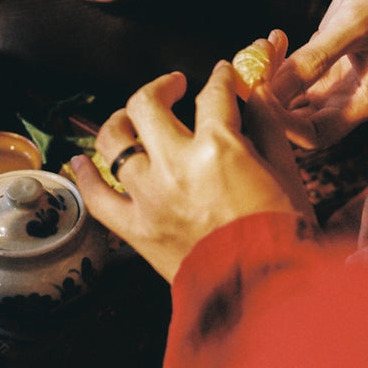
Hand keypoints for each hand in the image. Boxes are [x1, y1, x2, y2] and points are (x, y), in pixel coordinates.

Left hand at [72, 55, 314, 282]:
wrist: (265, 291)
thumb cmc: (282, 233)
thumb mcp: (287, 172)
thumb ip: (268, 126)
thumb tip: (257, 95)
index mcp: (219, 146)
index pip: (214, 93)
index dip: (220, 77)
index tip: (222, 76)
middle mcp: (176, 164)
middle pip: (147, 104)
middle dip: (162, 85)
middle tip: (174, 86)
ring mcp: (149, 196)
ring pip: (113, 141)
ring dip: (120, 121)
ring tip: (131, 119)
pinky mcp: (136, 228)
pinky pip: (97, 197)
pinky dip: (84, 176)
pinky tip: (80, 160)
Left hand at [271, 0, 367, 147]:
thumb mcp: (352, 25)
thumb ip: (315, 59)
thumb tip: (271, 90)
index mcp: (363, 101)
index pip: (312, 135)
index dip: (280, 123)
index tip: (257, 91)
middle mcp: (347, 99)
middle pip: (295, 122)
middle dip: (268, 100)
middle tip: (251, 67)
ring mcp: (334, 82)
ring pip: (289, 99)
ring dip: (268, 79)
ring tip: (262, 46)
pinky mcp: (324, 63)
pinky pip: (291, 76)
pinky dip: (275, 63)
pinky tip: (274, 39)